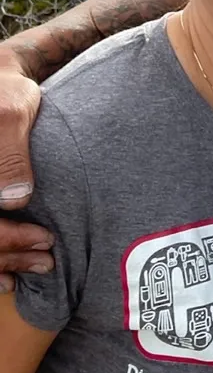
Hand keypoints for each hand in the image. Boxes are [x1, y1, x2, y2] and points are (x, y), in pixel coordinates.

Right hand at [0, 59, 51, 291]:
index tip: (46, 238)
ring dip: (2, 264)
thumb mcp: (11, 114)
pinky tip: (7, 278)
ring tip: (37, 269)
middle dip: (10, 256)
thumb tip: (14, 198)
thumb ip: (11, 154)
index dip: (10, 239)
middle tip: (48, 261)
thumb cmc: (6, 95)